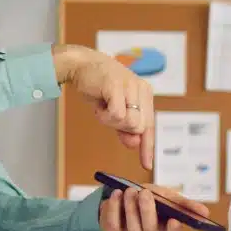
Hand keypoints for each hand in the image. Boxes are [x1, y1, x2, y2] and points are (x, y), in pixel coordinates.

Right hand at [54, 46, 155, 167]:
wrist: (81, 64)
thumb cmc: (98, 86)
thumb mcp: (114, 110)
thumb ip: (125, 127)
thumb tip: (134, 143)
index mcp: (145, 94)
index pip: (150, 125)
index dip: (148, 146)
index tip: (147, 165)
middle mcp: (141, 89)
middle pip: (139, 127)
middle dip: (121, 128)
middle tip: (108, 114)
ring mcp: (131, 86)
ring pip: (129, 123)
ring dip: (111, 121)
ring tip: (103, 107)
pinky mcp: (117, 86)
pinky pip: (117, 115)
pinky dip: (104, 115)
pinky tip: (99, 103)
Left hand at [99, 183, 211, 230]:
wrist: (122, 195)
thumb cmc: (148, 197)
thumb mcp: (167, 196)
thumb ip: (184, 204)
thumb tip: (206, 213)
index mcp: (165, 225)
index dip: (174, 229)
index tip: (174, 220)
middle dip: (147, 211)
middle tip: (143, 192)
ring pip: (133, 229)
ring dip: (130, 209)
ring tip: (129, 191)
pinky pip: (112, 224)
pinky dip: (113, 208)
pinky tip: (116, 195)